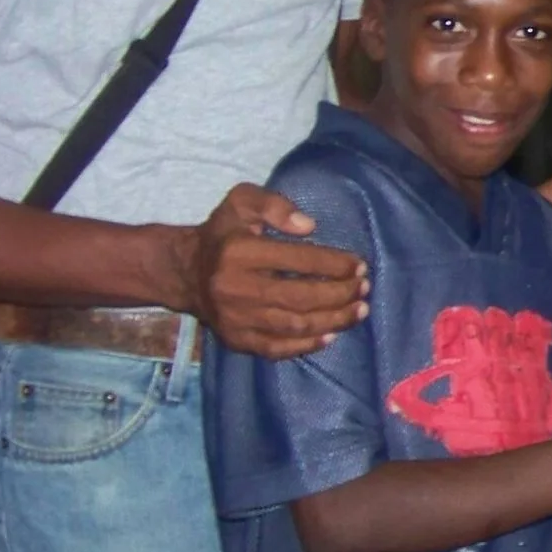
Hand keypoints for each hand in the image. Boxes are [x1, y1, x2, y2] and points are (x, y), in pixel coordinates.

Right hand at [172, 184, 368, 359]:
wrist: (185, 272)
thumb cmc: (224, 234)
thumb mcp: (242, 202)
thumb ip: (275, 205)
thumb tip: (308, 226)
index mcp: (240, 252)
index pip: (299, 261)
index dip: (335, 264)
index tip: (360, 265)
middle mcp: (236, 288)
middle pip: (301, 297)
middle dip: (340, 294)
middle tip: (365, 289)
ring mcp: (234, 318)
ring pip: (294, 326)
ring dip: (333, 321)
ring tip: (360, 311)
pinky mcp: (235, 339)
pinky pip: (275, 348)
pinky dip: (306, 346)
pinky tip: (330, 337)